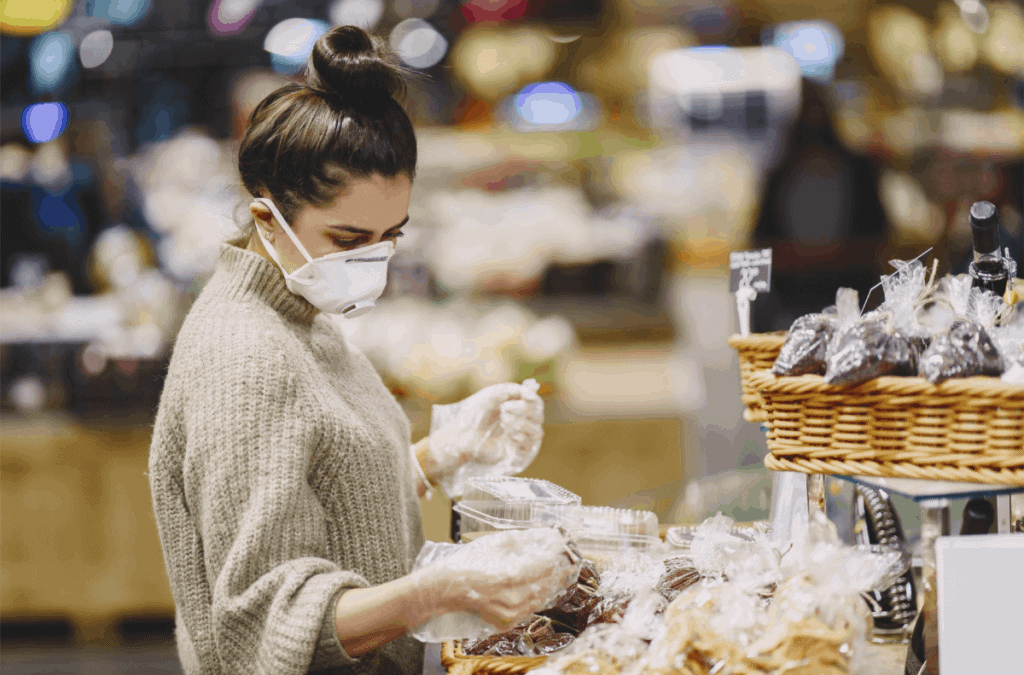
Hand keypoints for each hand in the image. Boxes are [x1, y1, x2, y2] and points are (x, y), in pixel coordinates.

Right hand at [409, 528, 579, 630]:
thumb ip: (521, 539)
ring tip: (564, 572)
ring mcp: (511, 614)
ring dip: (554, 584)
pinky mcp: (507, 622)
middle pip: (548, 584)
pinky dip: (540, 597)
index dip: (558, 554)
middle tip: (572, 558)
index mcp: (511, 576)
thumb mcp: (494, 544)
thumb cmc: (467, 563)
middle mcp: (514, 598)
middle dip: (562, 570)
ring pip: (542, 598)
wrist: (446, 589)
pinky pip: (531, 609)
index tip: (566, 545)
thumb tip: (543, 533)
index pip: (545, 565)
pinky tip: (547, 587)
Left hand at [426, 380, 543, 484]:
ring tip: (504, 422)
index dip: (533, 398)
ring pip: (537, 431)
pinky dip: (520, 437)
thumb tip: (531, 391)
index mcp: (516, 408)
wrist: (459, 437)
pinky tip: (509, 435)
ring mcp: (519, 438)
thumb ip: (511, 390)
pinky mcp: (514, 453)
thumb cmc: (473, 415)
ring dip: (521, 423)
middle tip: (504, 409)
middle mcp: (521, 422)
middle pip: (538, 415)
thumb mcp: (491, 395)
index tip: (524, 396)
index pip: (535, 402)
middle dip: (523, 409)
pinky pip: (530, 445)